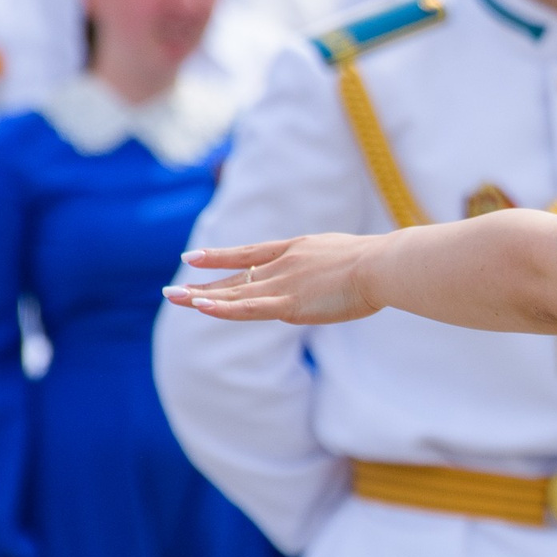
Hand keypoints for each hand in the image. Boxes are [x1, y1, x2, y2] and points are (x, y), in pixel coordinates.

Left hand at [166, 234, 384, 324]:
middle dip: (202, 285)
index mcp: (298, 249)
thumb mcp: (350, 257)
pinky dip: (223, 308)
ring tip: (173, 299)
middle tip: (171, 292)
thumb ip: (334, 268)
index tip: (193, 258)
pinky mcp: (289, 304)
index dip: (220, 256)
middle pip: (235, 277)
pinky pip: (248, 307)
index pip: (250, 253)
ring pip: (233, 293)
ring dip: (201, 297)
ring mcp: (285, 283)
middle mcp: (284, 264)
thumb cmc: (382, 263)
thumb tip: (342, 277)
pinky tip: (201, 307)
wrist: (384, 265)